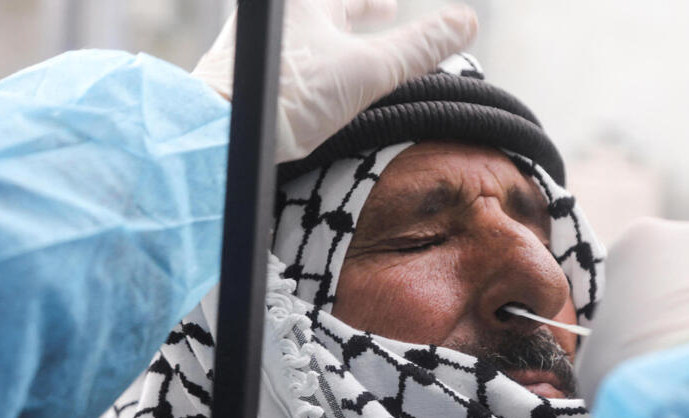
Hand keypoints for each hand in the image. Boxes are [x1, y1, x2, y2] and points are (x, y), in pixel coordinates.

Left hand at [192, 0, 477, 163]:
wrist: (221, 134)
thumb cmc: (290, 97)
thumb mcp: (369, 69)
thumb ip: (420, 47)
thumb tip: (467, 21)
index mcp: (301, 2)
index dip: (377, 3)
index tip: (392, 5)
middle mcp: (275, 18)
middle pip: (326, 7)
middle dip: (357, 11)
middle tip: (382, 13)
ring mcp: (254, 49)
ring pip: (307, 35)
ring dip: (335, 39)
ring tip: (355, 52)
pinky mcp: (242, 78)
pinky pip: (288, 62)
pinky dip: (314, 66)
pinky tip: (320, 90)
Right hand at [575, 218, 688, 404]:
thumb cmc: (633, 372)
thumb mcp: (593, 358)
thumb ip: (608, 341)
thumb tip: (625, 354)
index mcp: (641, 241)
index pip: (628, 270)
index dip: (627, 311)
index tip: (627, 345)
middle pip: (686, 274)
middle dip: (681, 313)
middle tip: (671, 363)